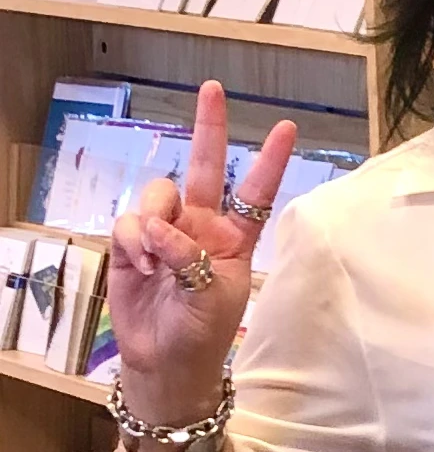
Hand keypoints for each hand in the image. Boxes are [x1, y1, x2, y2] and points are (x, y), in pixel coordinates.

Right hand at [107, 83, 295, 413]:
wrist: (166, 361)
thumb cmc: (203, 333)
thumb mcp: (213, 295)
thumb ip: (191, 257)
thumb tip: (162, 229)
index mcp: (235, 239)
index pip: (255, 192)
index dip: (268, 161)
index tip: (287, 127)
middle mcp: (200, 226)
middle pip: (203, 168)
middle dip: (208, 128)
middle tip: (213, 90)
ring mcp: (165, 231)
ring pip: (158, 195)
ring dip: (154, 224)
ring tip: (156, 263)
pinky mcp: (132, 242)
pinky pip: (129, 222)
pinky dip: (134, 242)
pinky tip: (140, 268)